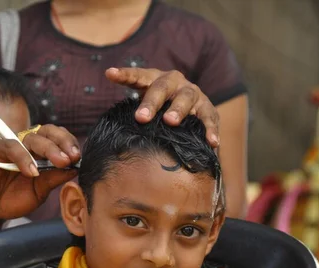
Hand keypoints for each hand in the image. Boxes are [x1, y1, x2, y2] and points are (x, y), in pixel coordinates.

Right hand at [0, 125, 79, 222]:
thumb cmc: (7, 199)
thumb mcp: (38, 191)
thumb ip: (54, 178)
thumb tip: (75, 168)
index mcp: (36, 152)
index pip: (56, 137)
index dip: (68, 144)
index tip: (78, 157)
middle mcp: (23, 144)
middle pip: (47, 132)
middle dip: (63, 143)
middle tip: (72, 157)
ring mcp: (8, 144)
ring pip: (32, 137)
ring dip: (49, 149)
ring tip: (59, 162)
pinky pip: (11, 146)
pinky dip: (23, 157)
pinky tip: (31, 171)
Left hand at [105, 67, 219, 147]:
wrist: (188, 111)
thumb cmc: (157, 111)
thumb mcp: (143, 107)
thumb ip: (129, 114)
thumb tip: (106, 138)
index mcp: (154, 79)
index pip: (137, 76)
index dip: (124, 75)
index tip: (109, 74)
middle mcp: (175, 82)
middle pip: (162, 87)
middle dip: (151, 102)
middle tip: (142, 118)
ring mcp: (193, 93)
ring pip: (186, 98)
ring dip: (178, 109)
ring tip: (170, 122)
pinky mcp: (208, 108)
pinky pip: (209, 118)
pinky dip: (210, 129)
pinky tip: (212, 142)